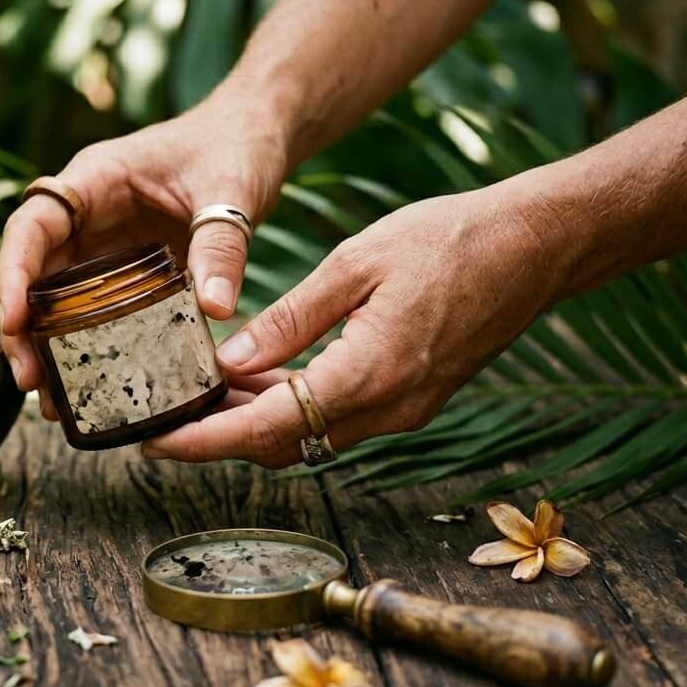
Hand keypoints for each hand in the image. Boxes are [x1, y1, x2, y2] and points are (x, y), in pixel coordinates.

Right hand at [0, 89, 290, 417]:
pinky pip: (94, 310)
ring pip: (55, 299)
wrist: (255, 137)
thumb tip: (214, 310)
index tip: (13, 320)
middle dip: (21, 328)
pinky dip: (87, 345)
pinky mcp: (124, 269)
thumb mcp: (231, 191)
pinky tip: (90, 386)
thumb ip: (221, 246)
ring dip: (47, 347)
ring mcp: (102, 243)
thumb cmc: (235, 145)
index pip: (33, 226)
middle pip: (32, 272)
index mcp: (95, 180)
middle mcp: (86, 214)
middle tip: (28, 380)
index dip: (14, 272)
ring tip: (50, 402)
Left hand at [142, 182, 574, 466]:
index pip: (266, 431)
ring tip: (200, 394)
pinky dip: (292, 408)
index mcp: (368, 374)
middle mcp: (388, 409)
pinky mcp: (411, 399)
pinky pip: (337, 419)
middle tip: (165, 416)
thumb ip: (290, 318)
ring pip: (309, 436)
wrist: (534, 247)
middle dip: (219, 438)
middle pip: (282, 445)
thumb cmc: (449, 240)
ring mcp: (404, 410)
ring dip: (254, 424)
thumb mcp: (355, 264)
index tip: (153, 444)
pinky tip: (259, 379)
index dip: (203, 443)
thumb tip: (229, 361)